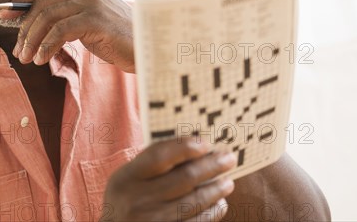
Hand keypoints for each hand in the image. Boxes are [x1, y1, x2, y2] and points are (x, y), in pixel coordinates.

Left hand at [4, 0, 134, 71]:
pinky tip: (42, 60)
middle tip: (18, 51)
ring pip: (47, 17)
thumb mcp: (90, 25)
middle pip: (41, 4)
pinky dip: (46, 46)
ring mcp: (91, 2)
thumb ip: (68, 19)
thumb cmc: (121, 40)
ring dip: (31, 40)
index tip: (3, 16)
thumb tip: (37, 28)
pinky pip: (60, 30)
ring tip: (26, 59)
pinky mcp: (95, 18)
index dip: (21, 2)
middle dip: (24, 28)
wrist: (152, 48)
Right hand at [101, 137, 235, 221]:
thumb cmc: (127, 197)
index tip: (205, 143)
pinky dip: (212, 212)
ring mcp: (152, 221)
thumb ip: (152, 161)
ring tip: (228, 181)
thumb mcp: (129, 176)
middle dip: (211, 166)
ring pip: (193, 202)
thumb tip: (193, 144)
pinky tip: (220, 203)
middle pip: (183, 179)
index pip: (159, 157)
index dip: (184, 148)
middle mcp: (138, 200)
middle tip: (228, 158)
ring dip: (216, 189)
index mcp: (127, 178)